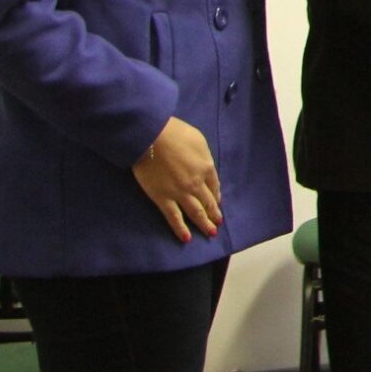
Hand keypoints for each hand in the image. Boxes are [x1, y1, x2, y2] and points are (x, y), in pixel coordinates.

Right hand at [132, 117, 222, 242]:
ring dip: (204, 224)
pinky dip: (180, 229)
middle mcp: (197, 184)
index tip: (217, 204)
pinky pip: (174, 218)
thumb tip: (205, 166)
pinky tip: (186, 238)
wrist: (152, 137)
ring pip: (195, 213)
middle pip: (208, 202)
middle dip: (214, 214)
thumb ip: (204, 156)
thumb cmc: (175, 133)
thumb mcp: (199, 140)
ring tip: (210, 233)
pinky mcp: (162, 199)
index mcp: (207, 167)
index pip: (215, 187)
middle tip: (218, 224)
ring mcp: (180, 193)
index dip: (216, 197)